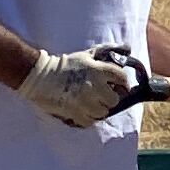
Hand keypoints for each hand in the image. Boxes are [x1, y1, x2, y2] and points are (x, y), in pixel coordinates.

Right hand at [17, 46, 140, 126]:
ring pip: (103, 113)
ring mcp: (84, 101)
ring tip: (90, 104)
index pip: (121, 78)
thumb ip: (108, 50)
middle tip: (101, 96)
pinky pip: (90, 121)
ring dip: (98, 110)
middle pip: (114, 100)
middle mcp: (93, 86)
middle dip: (109, 98)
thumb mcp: (87, 55)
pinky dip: (87, 118)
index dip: (123, 83)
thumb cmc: (66, 65)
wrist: (40, 76)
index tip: (120, 86)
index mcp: (98, 70)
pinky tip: (82, 110)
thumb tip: (128, 47)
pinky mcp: (74, 112)